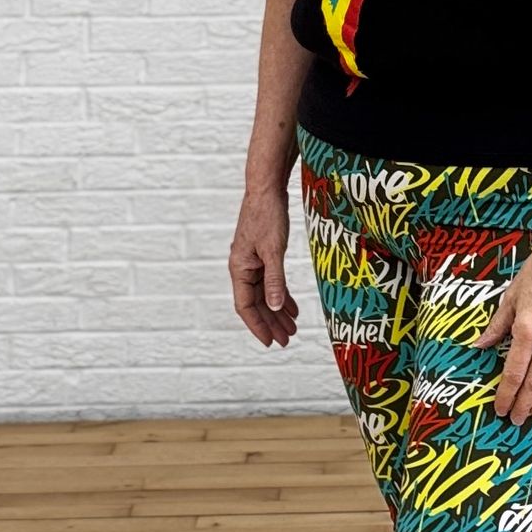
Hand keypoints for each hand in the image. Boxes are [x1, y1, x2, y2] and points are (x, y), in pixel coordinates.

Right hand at [229, 183, 297, 347]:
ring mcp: (252, 262)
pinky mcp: (262, 254)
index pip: (246, 307)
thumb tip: (275, 306)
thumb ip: (275, 280)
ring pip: (264, 294)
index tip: (271, 342)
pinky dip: (281, 294)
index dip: (258, 326)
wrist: (266, 190)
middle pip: (256, 303)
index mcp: (240, 269)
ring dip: (277, 311)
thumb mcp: (274, 251)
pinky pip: (270, 281)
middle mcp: (243, 268)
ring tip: (292, 327)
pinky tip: (292, 306)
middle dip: (271, 322)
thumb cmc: (267, 216)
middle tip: (287, 340)